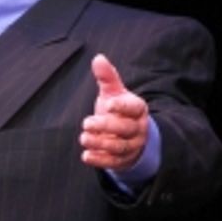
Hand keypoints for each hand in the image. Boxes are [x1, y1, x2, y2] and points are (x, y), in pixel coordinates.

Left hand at [79, 54, 148, 171]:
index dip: (122, 106)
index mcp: (137, 109)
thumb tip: (98, 58)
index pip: (134, 108)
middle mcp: (137, 128)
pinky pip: (113, 162)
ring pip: (119, 146)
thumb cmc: (119, 111)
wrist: (128, 137)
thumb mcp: (115, 93)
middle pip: (126, 128)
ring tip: (84, 137)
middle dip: (106, 126)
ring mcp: (131, 146)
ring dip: (100, 143)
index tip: (108, 104)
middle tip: (86, 122)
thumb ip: (107, 78)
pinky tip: (86, 155)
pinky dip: (99, 160)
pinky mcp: (122, 160)